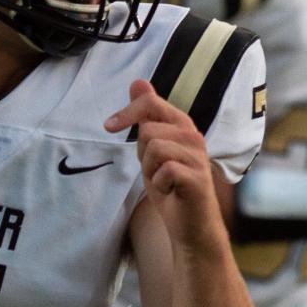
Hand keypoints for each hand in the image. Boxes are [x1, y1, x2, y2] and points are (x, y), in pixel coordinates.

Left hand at [105, 80, 223, 249]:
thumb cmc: (170, 185)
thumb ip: (146, 116)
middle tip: (156, 171)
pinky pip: (165, 170)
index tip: (108, 126)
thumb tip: (138, 82)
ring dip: (150, 171)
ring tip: (164, 181)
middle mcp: (193, 136)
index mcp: (182, 126)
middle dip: (142, 155)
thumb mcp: (152, 148)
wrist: (190, 224)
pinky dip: (159, 185)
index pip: (151, 104)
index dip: (127, 112)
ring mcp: (198, 157)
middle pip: (148, 130)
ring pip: (155, 148)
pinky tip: (171, 191)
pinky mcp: (199, 178)